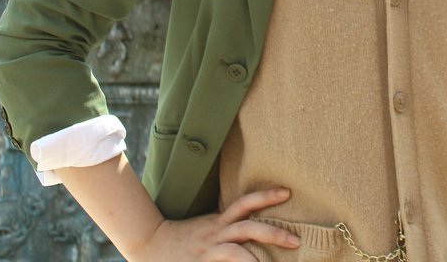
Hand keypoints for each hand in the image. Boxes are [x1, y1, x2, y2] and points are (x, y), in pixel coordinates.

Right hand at [128, 188, 299, 261]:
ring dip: (256, 260)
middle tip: (296, 241)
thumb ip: (230, 222)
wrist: (150, 244)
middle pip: (249, 228)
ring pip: (237, 252)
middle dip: (274, 234)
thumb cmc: (186, 236)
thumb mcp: (209, 225)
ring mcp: (210, 251)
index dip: (266, 196)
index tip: (287, 192)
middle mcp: (217, 233)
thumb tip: (259, 222)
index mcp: (220, 221)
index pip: (245, 203)